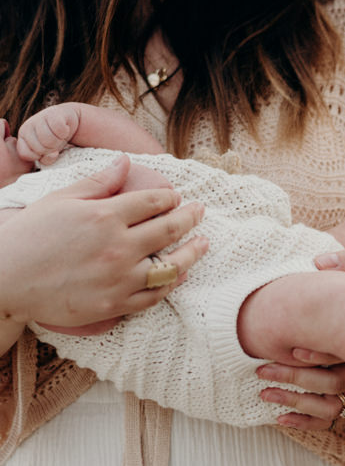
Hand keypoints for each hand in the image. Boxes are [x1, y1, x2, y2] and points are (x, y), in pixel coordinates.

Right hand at [0, 155, 206, 327]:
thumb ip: (98, 182)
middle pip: (169, 229)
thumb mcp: (60, 200)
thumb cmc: (28, 236)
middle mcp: (118, 246)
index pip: (153, 202)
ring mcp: (119, 278)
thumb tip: (126, 162)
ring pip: (171, 265)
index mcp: (105, 216)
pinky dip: (171, 284)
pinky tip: (180, 275)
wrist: (4, 280)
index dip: (169, 198)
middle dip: (190, 217)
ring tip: (204, 243)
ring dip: (192, 252)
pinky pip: (154, 296)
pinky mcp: (115, 303)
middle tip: (200, 211)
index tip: (176, 197)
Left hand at [16, 103, 80, 164]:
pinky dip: (65, 132)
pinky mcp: (52, 113)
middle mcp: (27, 128)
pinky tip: (65, 128)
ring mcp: (38, 119)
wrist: (67, 120)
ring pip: (49, 140)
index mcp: (23, 138)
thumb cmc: (56, 139)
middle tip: (55, 142)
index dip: (39, 157)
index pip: (26, 154)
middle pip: (40, 149)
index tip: (47, 152)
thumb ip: (45, 159)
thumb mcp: (48, 152)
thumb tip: (53, 154)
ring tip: (60, 136)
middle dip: (51, 149)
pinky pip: (59, 130)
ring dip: (59, 141)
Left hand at [259, 248, 344, 431]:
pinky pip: (332, 415)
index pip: (342, 354)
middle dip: (294, 379)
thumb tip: (319, 261)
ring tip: (264, 394)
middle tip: (259, 370)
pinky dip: (306, 421)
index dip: (314, 354)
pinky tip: (281, 420)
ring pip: (330, 405)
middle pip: (332, 383)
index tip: (288, 349)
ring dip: (296, 403)